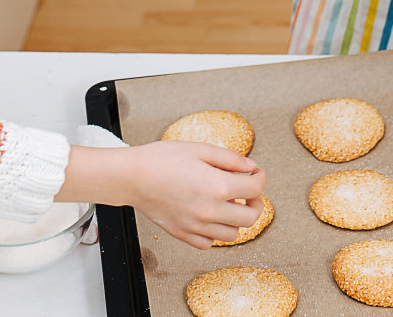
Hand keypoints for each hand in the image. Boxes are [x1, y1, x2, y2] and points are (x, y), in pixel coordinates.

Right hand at [58, 143, 265, 248]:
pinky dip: (214, 233)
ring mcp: (196, 226)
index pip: (255, 188)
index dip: (260, 177)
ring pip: (233, 234)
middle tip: (248, 192)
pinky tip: (210, 217)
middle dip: (255, 202)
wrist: (132, 176)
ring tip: (228, 204)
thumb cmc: (161, 159)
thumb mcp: (200, 149)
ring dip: (236, 219)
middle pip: (250, 217)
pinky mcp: (183, 234)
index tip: (255, 173)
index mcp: (217, 186)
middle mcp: (210, 210)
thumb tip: (250, 167)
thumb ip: (230, 159)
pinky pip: (209, 243)